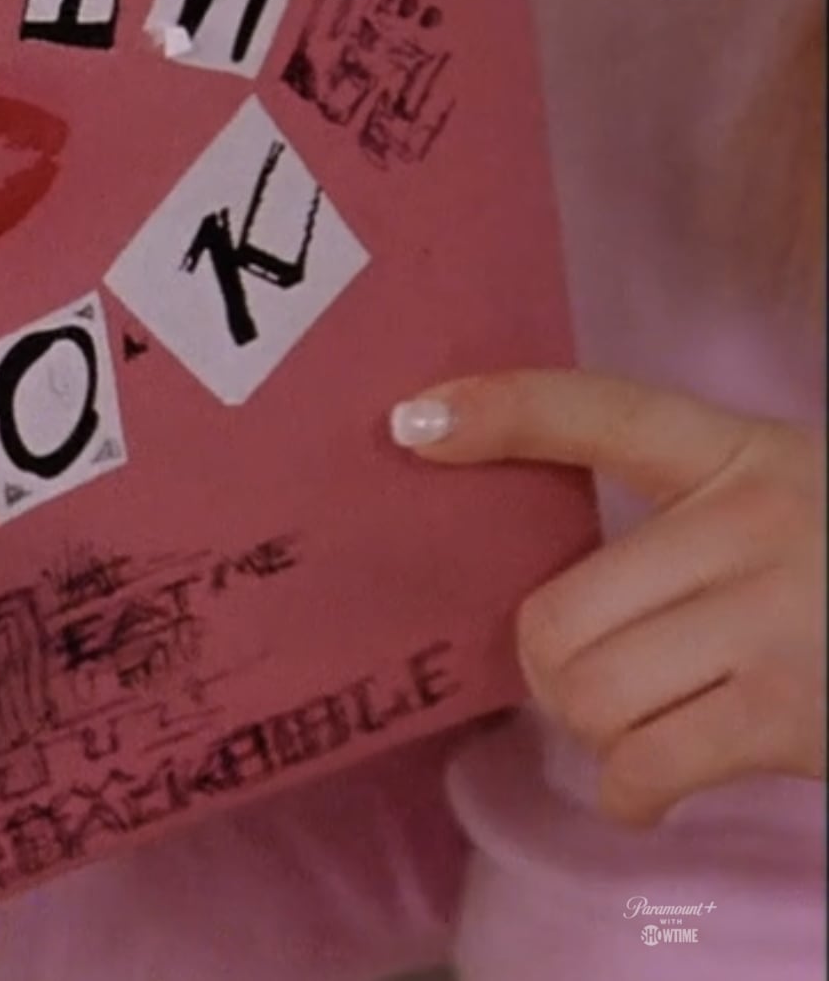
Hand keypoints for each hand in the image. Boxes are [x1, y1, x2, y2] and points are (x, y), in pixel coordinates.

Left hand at [395, 370, 826, 823]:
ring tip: (643, 728)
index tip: (411, 422)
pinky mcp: (791, 715)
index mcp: (748, 456)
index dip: (500, 409)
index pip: (603, 412)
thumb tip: (543, 598)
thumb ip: (684, 522)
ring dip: (596, 732)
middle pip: (558, 615)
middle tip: (593, 682)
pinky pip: (642, 766)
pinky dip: (628, 793)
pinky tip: (650, 787)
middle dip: (554, 671)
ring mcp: (777, 621)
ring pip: (589, 694)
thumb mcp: (784, 509)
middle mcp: (757, 524)